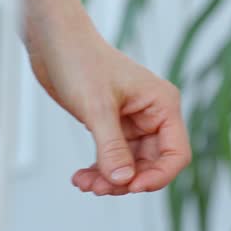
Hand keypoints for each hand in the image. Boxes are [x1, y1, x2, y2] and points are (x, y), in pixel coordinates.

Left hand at [31, 31, 190, 194]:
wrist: (55, 41)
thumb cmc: (81, 60)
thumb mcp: (97, 108)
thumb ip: (111, 148)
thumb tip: (123, 181)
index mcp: (163, 104)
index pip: (176, 153)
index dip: (158, 176)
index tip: (131, 187)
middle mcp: (153, 114)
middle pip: (153, 164)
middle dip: (127, 180)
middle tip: (99, 188)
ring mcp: (134, 121)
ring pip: (131, 165)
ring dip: (110, 179)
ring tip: (85, 182)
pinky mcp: (113, 125)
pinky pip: (114, 158)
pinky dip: (100, 170)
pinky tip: (82, 176)